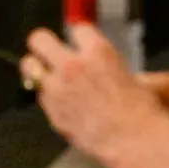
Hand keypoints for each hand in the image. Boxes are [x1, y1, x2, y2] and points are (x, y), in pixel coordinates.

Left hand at [22, 26, 168, 167]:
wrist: (133, 139)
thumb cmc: (139, 110)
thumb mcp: (129, 74)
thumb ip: (103, 64)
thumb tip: (92, 61)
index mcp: (98, 51)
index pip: (76, 28)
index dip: (78, 35)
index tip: (78, 40)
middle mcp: (73, 65)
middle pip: (39, 39)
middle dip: (43, 43)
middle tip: (48, 50)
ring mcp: (58, 88)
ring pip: (29, 66)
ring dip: (38, 69)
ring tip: (49, 76)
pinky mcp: (50, 109)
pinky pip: (39, 94)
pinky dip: (46, 94)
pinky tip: (61, 101)